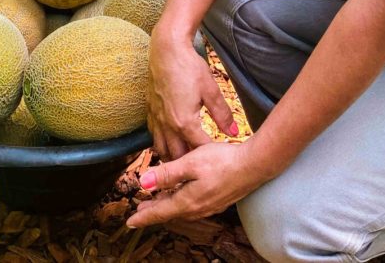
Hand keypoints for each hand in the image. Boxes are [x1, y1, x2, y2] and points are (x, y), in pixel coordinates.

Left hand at [126, 142, 260, 226]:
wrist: (254, 166)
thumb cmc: (222, 161)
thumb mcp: (191, 162)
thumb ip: (167, 173)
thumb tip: (143, 183)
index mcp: (188, 201)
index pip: (160, 212)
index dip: (144, 216)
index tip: (130, 222)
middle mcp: (198, 208)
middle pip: (170, 212)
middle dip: (154, 211)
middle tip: (139, 212)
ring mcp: (209, 206)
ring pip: (182, 209)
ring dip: (168, 206)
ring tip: (158, 202)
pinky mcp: (218, 200)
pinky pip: (193, 206)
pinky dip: (181, 202)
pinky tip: (183, 194)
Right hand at [147, 27, 237, 160]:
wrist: (166, 49)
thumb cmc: (190, 67)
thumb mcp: (211, 90)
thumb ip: (222, 114)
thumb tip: (235, 132)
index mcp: (184, 122)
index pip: (199, 149)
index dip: (211, 156)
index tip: (220, 160)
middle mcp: (167, 124)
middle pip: (177, 156)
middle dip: (189, 163)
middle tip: (203, 166)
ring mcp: (156, 118)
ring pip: (161, 149)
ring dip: (172, 157)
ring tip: (184, 162)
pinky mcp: (150, 110)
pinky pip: (153, 136)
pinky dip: (161, 144)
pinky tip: (169, 142)